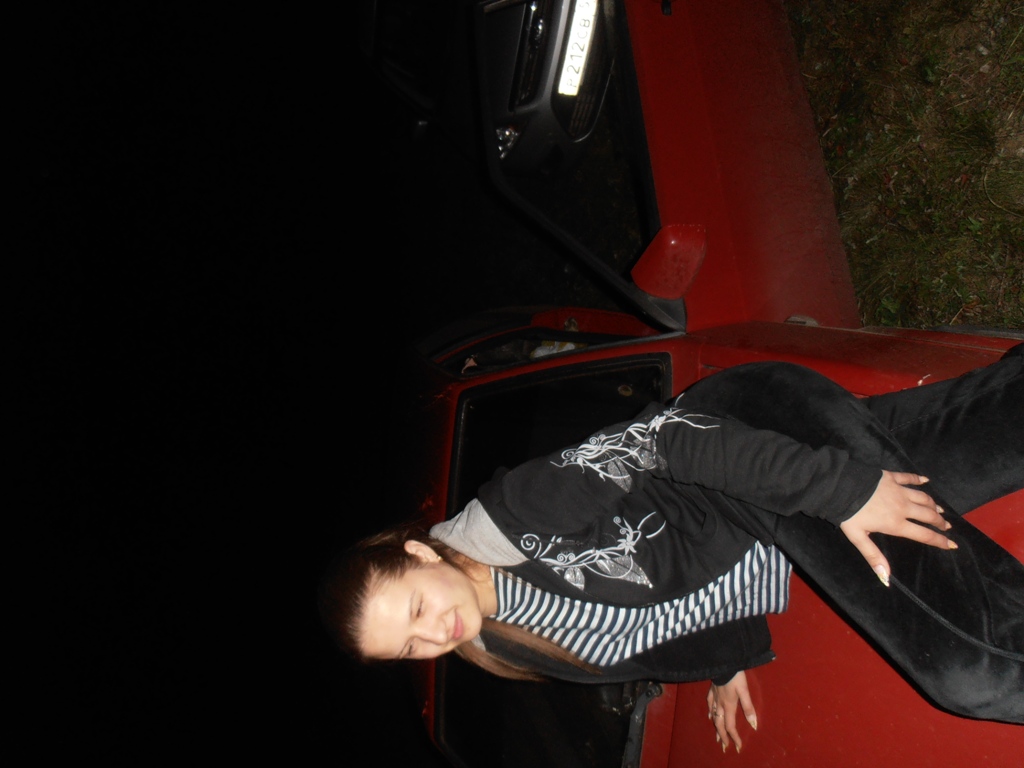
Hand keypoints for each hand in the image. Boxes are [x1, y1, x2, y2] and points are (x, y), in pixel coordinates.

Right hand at [707, 670, 756, 752]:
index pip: (730, 726)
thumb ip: (748, 708)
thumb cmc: (735, 677)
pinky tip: (710, 715)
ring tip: (717, 736)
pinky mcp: (712, 691)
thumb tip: (754, 725)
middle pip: (720, 724)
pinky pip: (709, 705)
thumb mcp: (745, 692)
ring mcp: (714, 697)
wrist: (722, 663)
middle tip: (724, 747)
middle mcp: (720, 704)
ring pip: (713, 716)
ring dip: (716, 727)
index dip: (734, 737)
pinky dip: (710, 713)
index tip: (738, 747)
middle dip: (723, 736)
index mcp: (729, 706)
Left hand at [839, 471, 953, 585]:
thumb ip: (873, 557)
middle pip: (928, 515)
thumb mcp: (858, 538)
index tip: (953, 545)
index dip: (940, 541)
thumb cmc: (848, 514)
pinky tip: (926, 480)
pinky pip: (909, 477)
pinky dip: (918, 479)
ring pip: (922, 498)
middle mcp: (902, 507)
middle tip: (947, 526)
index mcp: (896, 524)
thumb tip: (886, 578)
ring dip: (933, 504)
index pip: (924, 535)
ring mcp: (898, 490)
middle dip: (939, 522)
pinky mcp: (891, 477)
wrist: (840, 487)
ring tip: (940, 509)